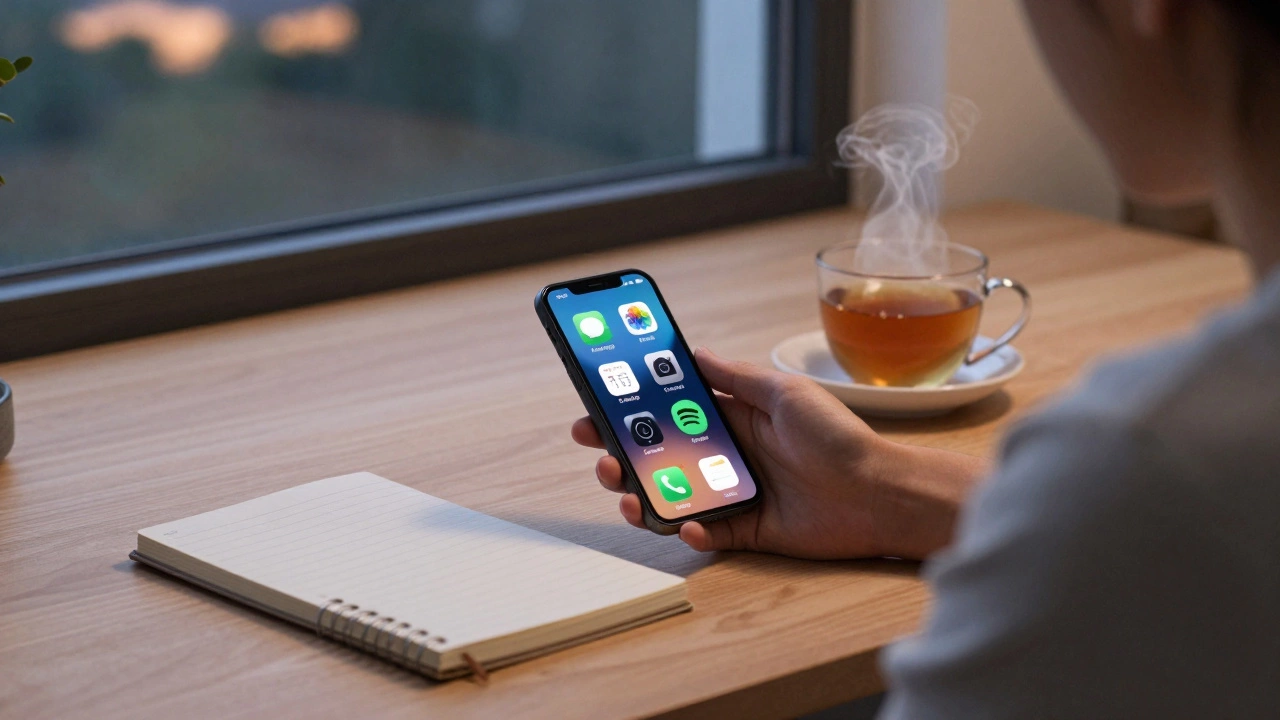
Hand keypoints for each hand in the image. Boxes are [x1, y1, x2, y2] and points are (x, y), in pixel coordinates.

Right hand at [571, 348, 986, 559]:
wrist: (879, 492)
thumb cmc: (839, 436)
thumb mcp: (784, 392)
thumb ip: (736, 376)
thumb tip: (692, 352)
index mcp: (734, 418)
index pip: (670, 412)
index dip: (632, 412)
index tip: (597, 410)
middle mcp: (729, 455)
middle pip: (661, 456)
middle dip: (624, 457)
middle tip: (602, 459)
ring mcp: (736, 493)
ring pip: (674, 496)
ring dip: (644, 497)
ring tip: (630, 496)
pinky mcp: (748, 529)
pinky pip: (707, 533)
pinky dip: (691, 530)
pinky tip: (688, 523)